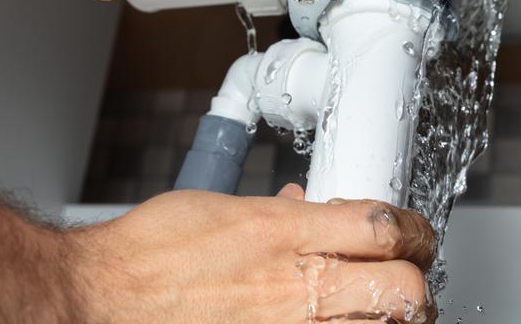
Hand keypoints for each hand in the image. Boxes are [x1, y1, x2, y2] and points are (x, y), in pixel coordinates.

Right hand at [69, 186, 436, 322]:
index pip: (382, 227)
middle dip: (414, 276)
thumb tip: (309, 208)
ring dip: (391, 313)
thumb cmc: (154, 250)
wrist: (106, 297)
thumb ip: (279, 212)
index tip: (409, 231)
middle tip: (405, 269)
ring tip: (376, 302)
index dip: (411, 228)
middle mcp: (294, 286)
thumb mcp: (224, 209)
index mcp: (283, 232)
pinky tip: (335, 320)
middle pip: (403, 287)